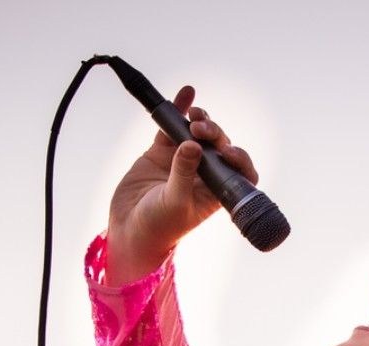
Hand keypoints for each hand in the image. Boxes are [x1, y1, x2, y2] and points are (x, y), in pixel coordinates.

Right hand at [105, 85, 259, 283]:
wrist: (128, 229)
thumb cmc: (158, 226)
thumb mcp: (174, 202)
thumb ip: (184, 174)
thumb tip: (194, 145)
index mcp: (215, 191)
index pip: (240, 172)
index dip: (240, 158)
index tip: (229, 152)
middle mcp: (204, 174)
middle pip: (219, 146)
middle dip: (214, 134)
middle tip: (200, 130)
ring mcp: (183, 160)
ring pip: (198, 133)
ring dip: (201, 121)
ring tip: (194, 117)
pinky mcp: (162, 152)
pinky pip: (173, 127)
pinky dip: (180, 109)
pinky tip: (187, 93)